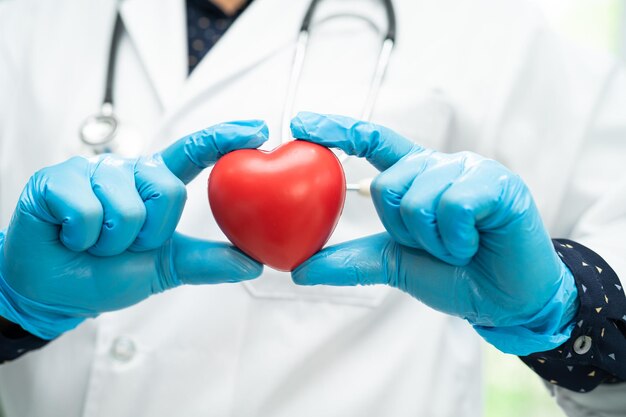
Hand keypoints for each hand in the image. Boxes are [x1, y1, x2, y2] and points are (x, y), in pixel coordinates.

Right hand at [0, 120, 268, 339]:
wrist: (57, 292)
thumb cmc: (110, 273)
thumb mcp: (167, 267)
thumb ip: (208, 261)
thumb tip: (253, 262)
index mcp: (154, 184)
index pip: (193, 152)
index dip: (224, 138)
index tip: (258, 129)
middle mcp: (127, 170)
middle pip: (166, 189)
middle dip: (149, 233)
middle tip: (123, 244)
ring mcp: (91, 171)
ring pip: (126, 206)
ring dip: (112, 241)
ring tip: (94, 242)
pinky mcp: (57, 179)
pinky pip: (87, 212)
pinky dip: (82, 239)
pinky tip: (71, 237)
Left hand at [290, 112, 578, 354]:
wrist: (505, 301)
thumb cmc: (455, 275)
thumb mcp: (394, 265)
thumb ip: (350, 261)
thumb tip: (298, 270)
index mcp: (416, 177)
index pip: (373, 142)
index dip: (338, 129)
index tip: (300, 122)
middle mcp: (439, 166)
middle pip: (387, 184)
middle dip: (402, 229)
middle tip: (434, 245)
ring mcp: (469, 170)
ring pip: (416, 197)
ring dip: (432, 239)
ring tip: (459, 246)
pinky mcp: (496, 183)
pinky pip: (451, 206)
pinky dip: (455, 240)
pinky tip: (474, 243)